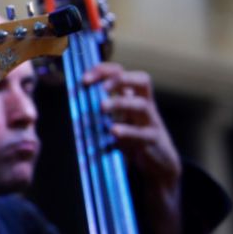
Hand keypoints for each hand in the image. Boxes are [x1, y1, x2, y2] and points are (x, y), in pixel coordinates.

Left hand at [82, 62, 180, 200]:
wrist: (159, 163)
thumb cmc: (133, 138)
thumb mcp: (118, 119)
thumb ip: (101, 108)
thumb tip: (72, 98)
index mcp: (134, 96)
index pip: (122, 72)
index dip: (104, 70)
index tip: (84, 78)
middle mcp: (145, 105)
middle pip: (142, 80)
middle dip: (119, 80)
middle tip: (100, 88)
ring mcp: (151, 122)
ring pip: (142, 105)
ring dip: (120, 103)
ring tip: (101, 107)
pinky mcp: (153, 140)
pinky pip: (142, 133)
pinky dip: (127, 131)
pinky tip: (113, 132)